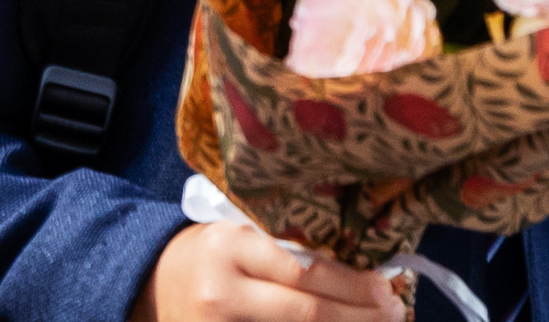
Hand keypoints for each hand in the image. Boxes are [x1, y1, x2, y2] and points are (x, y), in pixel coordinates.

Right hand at [134, 223, 405, 321]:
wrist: (154, 283)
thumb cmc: (210, 254)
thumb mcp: (240, 235)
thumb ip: (287, 248)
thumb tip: (361, 270)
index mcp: (229, 246)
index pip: (304, 271)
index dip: (353, 285)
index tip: (387, 287)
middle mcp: (222, 291)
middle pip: (307, 312)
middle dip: (359, 317)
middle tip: (394, 313)